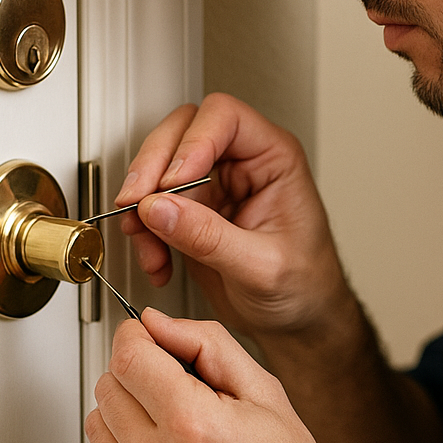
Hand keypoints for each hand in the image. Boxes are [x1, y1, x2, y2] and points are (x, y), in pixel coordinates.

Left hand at [84, 310, 360, 442]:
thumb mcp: (268, 396)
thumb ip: (209, 344)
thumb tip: (159, 323)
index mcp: (195, 425)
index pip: (128, 354)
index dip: (139, 336)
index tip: (151, 339)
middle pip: (108, 385)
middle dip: (138, 373)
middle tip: (176, 386)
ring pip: (99, 424)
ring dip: (128, 413)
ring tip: (175, 427)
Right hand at [115, 94, 350, 340]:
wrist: (300, 323)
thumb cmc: (306, 287)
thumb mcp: (262, 267)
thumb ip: (209, 237)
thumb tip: (158, 208)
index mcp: (274, 159)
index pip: (225, 118)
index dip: (192, 143)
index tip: (171, 183)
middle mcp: (242, 165)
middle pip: (182, 133)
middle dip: (152, 169)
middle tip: (136, 205)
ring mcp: (214, 188)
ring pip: (159, 170)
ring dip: (143, 208)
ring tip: (148, 247)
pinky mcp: (193, 215)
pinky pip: (153, 209)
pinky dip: (145, 234)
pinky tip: (157, 263)